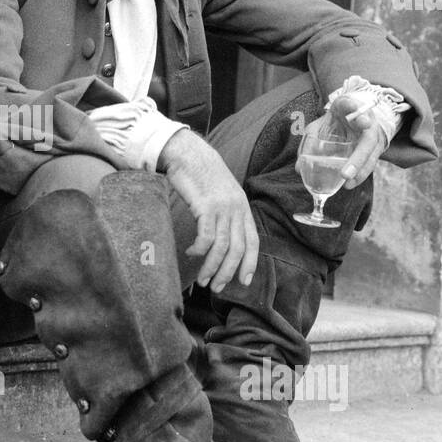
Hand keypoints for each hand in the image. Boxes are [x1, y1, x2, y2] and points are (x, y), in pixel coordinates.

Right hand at [160, 129, 258, 292]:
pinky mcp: (206, 206)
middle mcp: (236, 209)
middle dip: (228, 272)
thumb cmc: (200, 175)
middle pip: (237, 249)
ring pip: (221, 247)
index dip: (250, 263)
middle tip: (217, 288)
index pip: (252, 242)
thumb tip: (221, 238)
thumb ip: (225, 213)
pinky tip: (190, 253)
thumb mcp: (220, 194)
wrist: (188, 153)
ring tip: (202, 279)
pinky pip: (206, 236)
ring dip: (212, 267)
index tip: (244, 281)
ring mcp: (222, 207)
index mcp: (242, 207)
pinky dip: (199, 250)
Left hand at [306, 93, 388, 188]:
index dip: (357, 113)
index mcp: (349, 107)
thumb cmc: (335, 120)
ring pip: (372, 154)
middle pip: (368, 139)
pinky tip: (349, 184)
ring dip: (360, 170)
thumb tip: (299, 168)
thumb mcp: (320, 123)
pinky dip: (360, 174)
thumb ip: (310, 142)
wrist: (354, 114)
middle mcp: (367, 120)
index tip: (363, 121)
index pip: (352, 105)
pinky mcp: (376, 149)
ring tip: (348, 183)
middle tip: (345, 174)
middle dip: (358, 157)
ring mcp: (374, 135)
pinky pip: (370, 162)